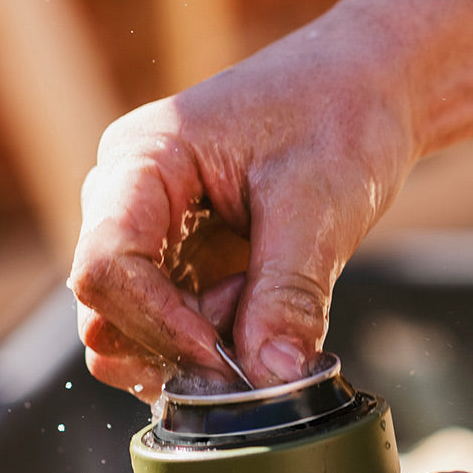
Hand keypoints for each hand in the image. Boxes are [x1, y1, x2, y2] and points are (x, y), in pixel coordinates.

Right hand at [69, 5, 414, 399]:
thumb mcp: (319, 205)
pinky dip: (212, 349)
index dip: (159, 324)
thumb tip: (273, 380)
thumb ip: (289, 294)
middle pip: (105, 311)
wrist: (368, 92)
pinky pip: (166, 337)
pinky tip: (262, 316)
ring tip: (265, 306)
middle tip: (261, 325)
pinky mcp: (178, 271)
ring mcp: (147, 240)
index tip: (229, 355)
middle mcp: (124, 201)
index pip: (104, 266)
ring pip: (128, 335)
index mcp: (140, 161)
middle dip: (180, 341)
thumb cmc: (338, 116)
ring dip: (195, 350)